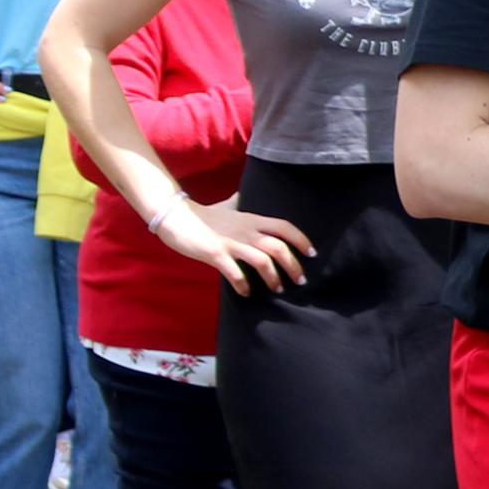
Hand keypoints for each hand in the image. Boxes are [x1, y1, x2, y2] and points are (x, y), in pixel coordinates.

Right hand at [151, 193, 315, 294]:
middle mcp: (245, 230)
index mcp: (251, 219)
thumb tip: (243, 195)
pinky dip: (244, 285)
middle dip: (293, 265)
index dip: (301, 239)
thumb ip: (238, 202)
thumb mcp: (227, 206)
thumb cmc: (203, 215)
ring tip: (277, 289)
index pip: (284, 227)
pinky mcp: (215, 254)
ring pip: (262, 261)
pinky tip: (246, 292)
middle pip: (278, 247)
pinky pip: (235, 273)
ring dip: (273, 278)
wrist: (176, 217)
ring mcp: (230, 242)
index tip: (312, 253)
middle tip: (300, 280)